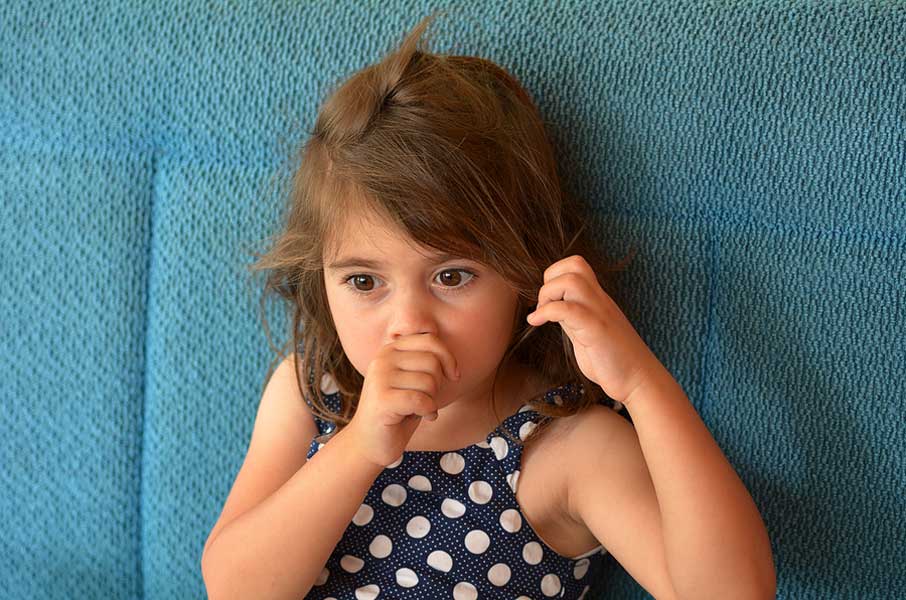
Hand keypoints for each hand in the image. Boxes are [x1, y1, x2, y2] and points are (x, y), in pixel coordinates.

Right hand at [344, 333, 459, 467]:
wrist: (369, 441)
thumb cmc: (398, 410)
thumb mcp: (412, 379)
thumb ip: (425, 362)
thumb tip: (450, 360)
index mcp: (390, 349)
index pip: (430, 340)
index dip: (448, 358)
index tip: (453, 376)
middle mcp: (382, 358)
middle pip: (432, 362)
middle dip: (438, 384)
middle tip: (427, 398)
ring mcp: (380, 378)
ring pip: (429, 382)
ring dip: (432, 400)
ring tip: (419, 409)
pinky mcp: (382, 399)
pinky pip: (422, 400)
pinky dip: (428, 411)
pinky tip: (423, 417)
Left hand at [526, 255, 660, 404]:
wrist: (639, 380)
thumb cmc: (612, 360)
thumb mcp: (586, 331)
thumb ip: (572, 316)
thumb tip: (550, 309)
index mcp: (596, 298)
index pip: (577, 265)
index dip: (555, 274)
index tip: (546, 300)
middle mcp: (599, 300)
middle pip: (574, 264)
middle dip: (549, 279)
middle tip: (543, 305)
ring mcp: (598, 313)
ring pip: (571, 281)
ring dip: (548, 294)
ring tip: (541, 314)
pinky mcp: (595, 330)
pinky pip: (567, 309)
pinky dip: (546, 312)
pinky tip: (537, 323)